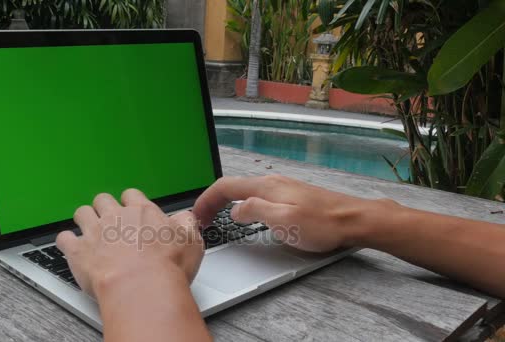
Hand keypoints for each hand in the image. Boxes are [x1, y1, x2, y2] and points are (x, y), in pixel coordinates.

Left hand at [56, 189, 203, 296]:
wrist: (142, 287)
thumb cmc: (167, 267)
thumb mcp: (191, 241)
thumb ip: (187, 223)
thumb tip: (185, 217)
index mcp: (142, 211)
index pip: (131, 195)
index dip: (130, 202)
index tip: (132, 210)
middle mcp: (116, 217)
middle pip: (103, 199)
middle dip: (104, 207)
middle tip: (109, 219)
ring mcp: (95, 232)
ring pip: (82, 213)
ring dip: (84, 219)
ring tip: (89, 229)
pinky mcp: (78, 251)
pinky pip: (64, 238)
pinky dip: (65, 241)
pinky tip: (69, 245)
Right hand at [193, 175, 391, 252]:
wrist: (353, 220)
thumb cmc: (322, 223)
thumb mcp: (282, 221)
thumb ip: (254, 211)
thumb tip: (235, 210)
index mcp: (266, 187)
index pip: (225, 187)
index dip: (206, 200)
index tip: (197, 215)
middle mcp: (272, 183)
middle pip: (233, 187)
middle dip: (212, 201)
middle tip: (203, 218)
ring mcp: (282, 188)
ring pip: (244, 191)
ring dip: (226, 202)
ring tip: (217, 216)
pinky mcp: (291, 196)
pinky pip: (257, 196)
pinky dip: (241, 203)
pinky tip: (244, 214)